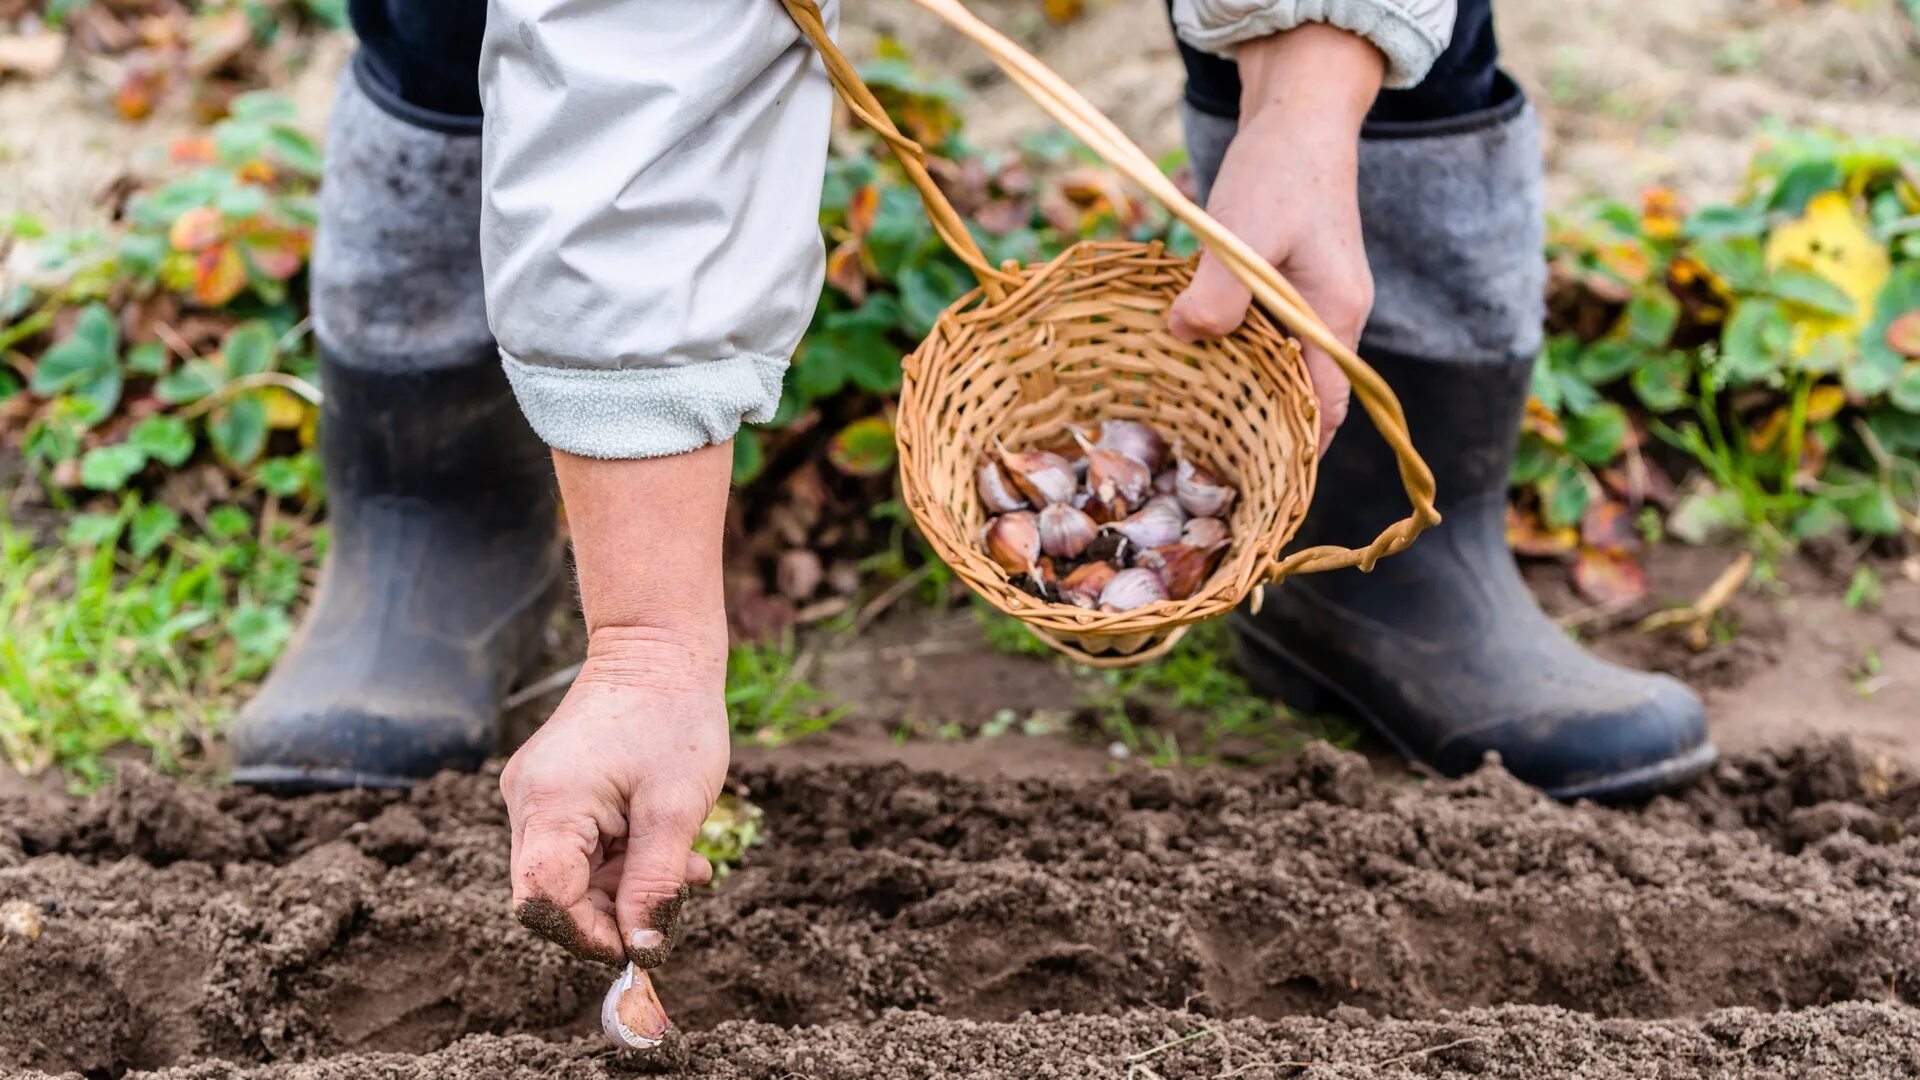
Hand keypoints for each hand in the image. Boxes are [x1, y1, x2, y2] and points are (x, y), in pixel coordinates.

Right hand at [502, 627, 728, 967]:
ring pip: (571, 873)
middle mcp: (527, 802)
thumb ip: (654, 885)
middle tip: (673, 896)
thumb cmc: (672, 719)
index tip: (638, 940)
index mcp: (549, 805)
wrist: (658, 648)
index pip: (543, 902)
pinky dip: (621, 856)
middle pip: (553, 891)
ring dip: (626, 882)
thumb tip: (640, 950)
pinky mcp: (553, 790)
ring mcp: (536, 794)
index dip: (587, 933)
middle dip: (614, 908)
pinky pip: (579, 845)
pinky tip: (667, 847)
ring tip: (686, 865)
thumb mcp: (675, 811)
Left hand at [1167, 24, 1384, 453]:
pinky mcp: (1293, 282)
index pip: (1327, 408)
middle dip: (1268, 430)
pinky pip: (1271, 335)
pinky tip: (1198, 357)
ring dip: (1249, 389)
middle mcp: (1334, 316)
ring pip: (1286, 366)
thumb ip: (1217, 293)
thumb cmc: (1278, 168)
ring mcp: (1316, 299)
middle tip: (1213, 464)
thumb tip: (1184, 337)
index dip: (1298, 451)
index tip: (1258, 485)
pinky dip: (1241, 353)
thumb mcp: (1242, 230)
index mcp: (1334, 316)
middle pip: (1308, 395)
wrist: (1299, 114)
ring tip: (1198, 421)